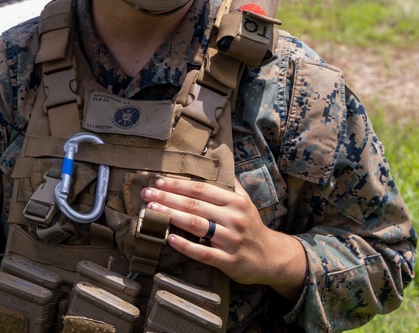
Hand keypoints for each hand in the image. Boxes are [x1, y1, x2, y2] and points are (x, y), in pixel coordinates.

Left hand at [141, 177, 305, 300]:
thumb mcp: (245, 201)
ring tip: (152, 211)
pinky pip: (204, 253)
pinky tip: (170, 238)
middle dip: (168, 198)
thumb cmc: (251, 225)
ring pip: (197, 226)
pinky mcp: (229, 260)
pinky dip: (186, 246)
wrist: (272, 257)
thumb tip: (215, 157)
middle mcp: (233, 218)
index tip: (159, 182)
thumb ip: (229, 183)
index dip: (178, 185)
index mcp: (235, 202)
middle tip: (147, 194)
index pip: (201, 190)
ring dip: (172, 216)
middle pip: (195, 205)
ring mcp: (231, 240)